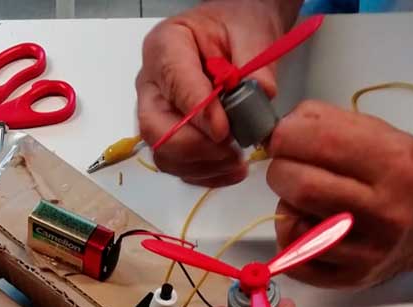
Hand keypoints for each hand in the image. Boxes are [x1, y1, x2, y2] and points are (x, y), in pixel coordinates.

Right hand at [135, 0, 291, 186]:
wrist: (235, 32)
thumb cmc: (237, 26)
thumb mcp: (252, 31)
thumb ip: (255, 62)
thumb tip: (261, 94)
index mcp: (166, 45)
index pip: (173, 83)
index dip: (198, 112)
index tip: (224, 130)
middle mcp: (152, 82)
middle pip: (155, 127)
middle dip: (194, 147)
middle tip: (232, 152)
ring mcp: (156, 112)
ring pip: (162, 152)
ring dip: (201, 165)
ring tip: (237, 162)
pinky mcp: (168, 134)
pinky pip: (176, 164)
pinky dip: (203, 174)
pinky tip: (230, 169)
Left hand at [266, 100, 412, 287]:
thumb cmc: (410, 173)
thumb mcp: (382, 133)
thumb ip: (326, 123)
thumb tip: (278, 131)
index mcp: (393, 164)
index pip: (318, 142)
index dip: (286, 137)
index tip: (284, 138)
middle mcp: (383, 210)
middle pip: (300, 185)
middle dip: (281, 170)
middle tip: (290, 167)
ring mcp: (368, 250)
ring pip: (293, 225)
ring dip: (286, 205)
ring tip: (306, 199)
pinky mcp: (353, 277)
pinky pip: (295, 261)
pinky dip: (290, 240)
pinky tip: (308, 226)